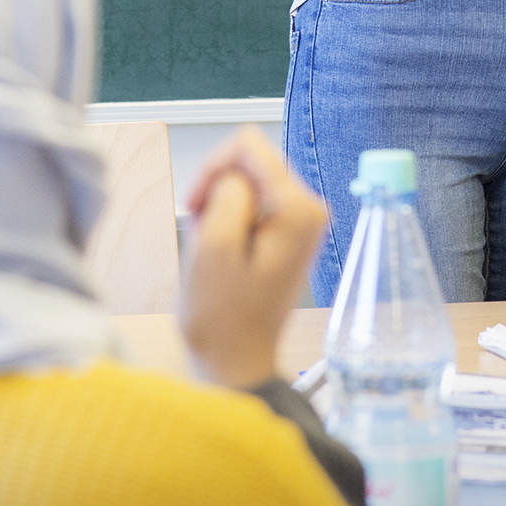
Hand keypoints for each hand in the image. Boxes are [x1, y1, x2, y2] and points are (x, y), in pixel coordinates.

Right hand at [180, 128, 329, 388]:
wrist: (236, 360)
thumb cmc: (222, 318)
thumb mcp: (212, 247)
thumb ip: (226, 193)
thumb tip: (234, 173)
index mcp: (297, 210)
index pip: (248, 145)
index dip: (212, 168)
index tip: (197, 204)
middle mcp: (309, 210)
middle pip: (250, 160)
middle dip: (217, 189)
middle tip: (202, 232)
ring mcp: (301, 222)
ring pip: (247, 182)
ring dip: (220, 208)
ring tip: (212, 248)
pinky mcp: (288, 233)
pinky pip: (252, 204)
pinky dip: (229, 221)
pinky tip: (222, 252)